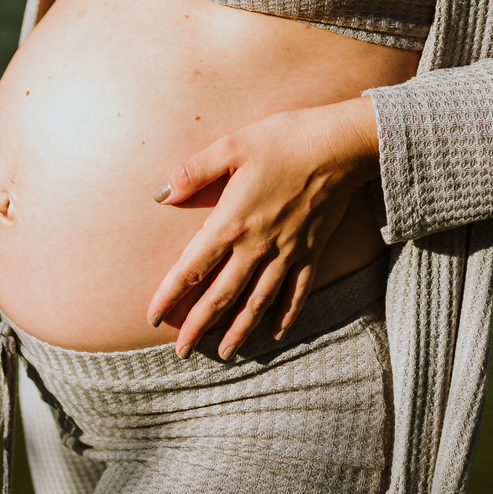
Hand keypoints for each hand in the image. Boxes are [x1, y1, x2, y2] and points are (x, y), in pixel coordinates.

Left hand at [146, 98, 379, 359]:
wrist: (340, 145)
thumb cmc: (284, 139)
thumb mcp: (231, 146)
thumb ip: (193, 172)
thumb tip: (161, 194)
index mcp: (231, 222)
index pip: (192, 268)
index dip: (170, 295)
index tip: (152, 317)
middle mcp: (257, 246)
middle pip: (221, 296)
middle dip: (198, 326)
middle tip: (182, 352)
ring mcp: (286, 253)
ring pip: (257, 303)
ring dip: (238, 330)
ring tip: (224, 354)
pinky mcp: (311, 252)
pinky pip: (296, 293)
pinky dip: (285, 316)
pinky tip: (275, 333)